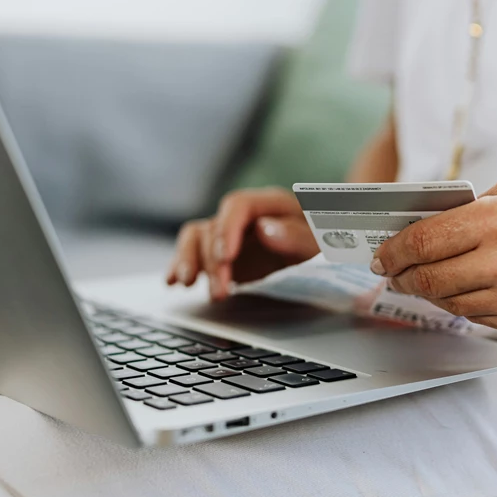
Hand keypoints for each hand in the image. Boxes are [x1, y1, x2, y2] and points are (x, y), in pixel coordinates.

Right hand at [166, 187, 319, 299]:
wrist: (324, 251)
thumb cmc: (324, 242)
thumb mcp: (321, 241)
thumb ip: (297, 235)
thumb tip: (265, 230)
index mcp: (269, 204)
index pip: (237, 205)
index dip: (227, 229)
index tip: (225, 256)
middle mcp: (243, 216)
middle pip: (214, 227)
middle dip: (212, 261)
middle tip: (221, 292)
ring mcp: (228, 234)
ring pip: (196, 238)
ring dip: (189, 261)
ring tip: (186, 285)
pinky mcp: (220, 254)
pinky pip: (193, 253)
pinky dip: (180, 266)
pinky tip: (172, 282)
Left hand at [370, 179, 496, 336]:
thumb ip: (473, 209)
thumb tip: (426, 227)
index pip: (424, 242)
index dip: (393, 251)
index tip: (381, 254)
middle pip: (428, 279)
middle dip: (401, 276)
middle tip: (391, 272)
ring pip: (450, 303)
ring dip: (429, 292)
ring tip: (421, 280)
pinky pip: (480, 319)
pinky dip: (463, 305)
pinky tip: (462, 291)